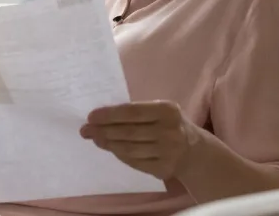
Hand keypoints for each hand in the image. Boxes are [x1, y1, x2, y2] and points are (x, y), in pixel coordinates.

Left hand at [80, 101, 202, 180]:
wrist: (194, 151)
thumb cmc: (168, 124)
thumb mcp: (159, 111)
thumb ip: (136, 112)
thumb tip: (99, 117)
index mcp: (167, 110)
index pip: (132, 112)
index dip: (109, 115)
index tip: (90, 117)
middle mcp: (169, 131)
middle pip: (128, 132)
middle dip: (103, 131)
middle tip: (85, 130)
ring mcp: (168, 152)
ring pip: (129, 149)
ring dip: (108, 144)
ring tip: (95, 139)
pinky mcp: (164, 168)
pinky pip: (135, 162)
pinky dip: (120, 155)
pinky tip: (111, 149)